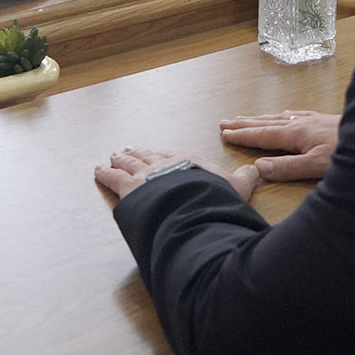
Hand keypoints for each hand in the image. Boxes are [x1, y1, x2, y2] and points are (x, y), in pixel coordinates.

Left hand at [94, 145, 257, 203]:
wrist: (194, 205)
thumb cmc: (216, 198)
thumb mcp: (237, 188)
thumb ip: (244, 179)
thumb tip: (257, 169)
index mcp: (189, 162)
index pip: (174, 155)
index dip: (164, 155)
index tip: (159, 152)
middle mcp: (165, 163)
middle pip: (149, 156)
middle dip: (139, 153)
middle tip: (128, 149)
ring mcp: (145, 174)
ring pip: (130, 163)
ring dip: (121, 158)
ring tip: (114, 155)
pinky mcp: (129, 188)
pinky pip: (113, 178)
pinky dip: (105, 173)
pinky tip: (98, 171)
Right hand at [219, 110, 339, 181]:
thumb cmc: (348, 154)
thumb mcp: (315, 166)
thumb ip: (286, 168)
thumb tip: (257, 167)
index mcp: (296, 134)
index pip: (263, 135)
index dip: (242, 135)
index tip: (223, 133)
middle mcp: (302, 123)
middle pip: (267, 122)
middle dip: (245, 123)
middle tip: (224, 121)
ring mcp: (314, 119)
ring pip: (280, 117)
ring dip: (261, 118)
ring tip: (246, 117)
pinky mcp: (326, 120)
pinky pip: (298, 114)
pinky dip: (285, 115)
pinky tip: (286, 114)